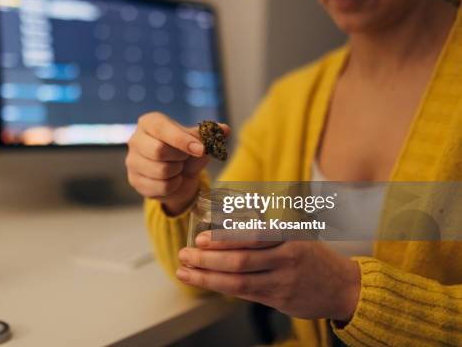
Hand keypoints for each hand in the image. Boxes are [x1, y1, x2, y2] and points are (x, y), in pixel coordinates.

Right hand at [125, 112, 229, 214]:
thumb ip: (210, 134)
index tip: (200, 149)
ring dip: (177, 173)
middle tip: (184, 157)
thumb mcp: (198, 141)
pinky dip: (173, 186)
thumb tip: (225, 130)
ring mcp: (132, 162)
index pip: (162, 128)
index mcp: (149, 122)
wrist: (178, 176)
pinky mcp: (134, 181)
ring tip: (177, 168)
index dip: (182, 140)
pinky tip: (172, 180)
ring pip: (161, 171)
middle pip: (158, 151)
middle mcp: (136, 140)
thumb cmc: (186, 152)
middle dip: (179, 157)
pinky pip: (160, 187)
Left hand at [176, 232, 359, 320]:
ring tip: (186, 271)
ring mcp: (283, 282)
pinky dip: (223, 288)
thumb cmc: (314, 257)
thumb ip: (266, 233)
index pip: (251, 236)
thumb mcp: (296, 235)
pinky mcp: (280, 300)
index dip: (222, 239)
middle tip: (184, 255)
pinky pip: (246, 293)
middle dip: (207, 259)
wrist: (345, 287)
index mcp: (289, 236)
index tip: (199, 239)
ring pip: (239, 281)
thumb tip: (225, 229)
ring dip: (208, 277)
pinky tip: (206, 282)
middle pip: (240, 260)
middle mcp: (286, 258)